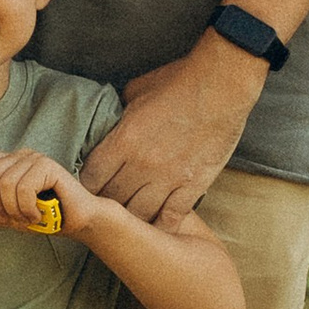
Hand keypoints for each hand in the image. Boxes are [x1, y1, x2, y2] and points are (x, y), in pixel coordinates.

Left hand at [0, 146, 106, 238]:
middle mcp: (21, 156)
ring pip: (5, 184)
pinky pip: (23, 188)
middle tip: (12, 218)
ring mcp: (35, 159)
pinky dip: (27, 209)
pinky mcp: (48, 166)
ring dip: (14, 210)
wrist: (77, 223)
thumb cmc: (43, 217)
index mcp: (9, 163)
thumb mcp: (7, 217)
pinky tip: (38, 215)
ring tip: (28, 218)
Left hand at [77, 37, 261, 227]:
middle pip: (111, 200)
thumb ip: (120, 114)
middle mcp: (142, 164)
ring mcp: (169, 178)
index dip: (85, 186)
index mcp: (124, 140)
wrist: (222, 84)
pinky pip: (172, 217)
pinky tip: (156, 226)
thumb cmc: (179, 81)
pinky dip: (161, 225)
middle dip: (105, 204)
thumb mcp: (136, 91)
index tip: (87, 186)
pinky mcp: (194, 185)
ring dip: (132, 218)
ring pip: (139, 215)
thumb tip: (112, 122)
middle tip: (106, 205)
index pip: (90, 178)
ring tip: (130, 218)